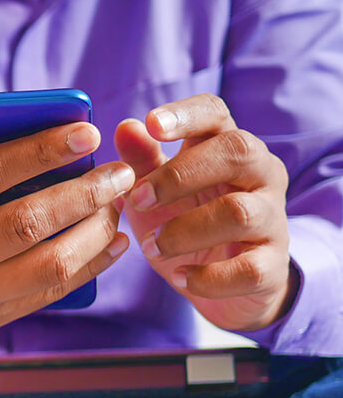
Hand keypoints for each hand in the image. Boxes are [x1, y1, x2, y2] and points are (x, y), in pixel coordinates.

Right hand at [0, 106, 134, 341]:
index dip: (41, 151)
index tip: (88, 134)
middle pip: (26, 222)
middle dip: (84, 194)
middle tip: (120, 173)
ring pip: (48, 265)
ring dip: (95, 233)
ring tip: (118, 206)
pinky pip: (48, 294)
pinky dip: (89, 268)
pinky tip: (114, 244)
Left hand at [115, 94, 297, 331]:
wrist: (223, 284)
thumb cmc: (187, 224)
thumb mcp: (158, 194)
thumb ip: (142, 162)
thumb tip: (126, 127)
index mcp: (229, 149)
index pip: (216, 113)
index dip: (187, 115)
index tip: (152, 123)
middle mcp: (261, 175)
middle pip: (237, 152)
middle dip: (180, 175)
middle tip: (138, 200)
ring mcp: (272, 220)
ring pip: (239, 212)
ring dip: (184, 231)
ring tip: (151, 247)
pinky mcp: (272, 266)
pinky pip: (248, 269)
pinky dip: (208, 277)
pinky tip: (180, 277)